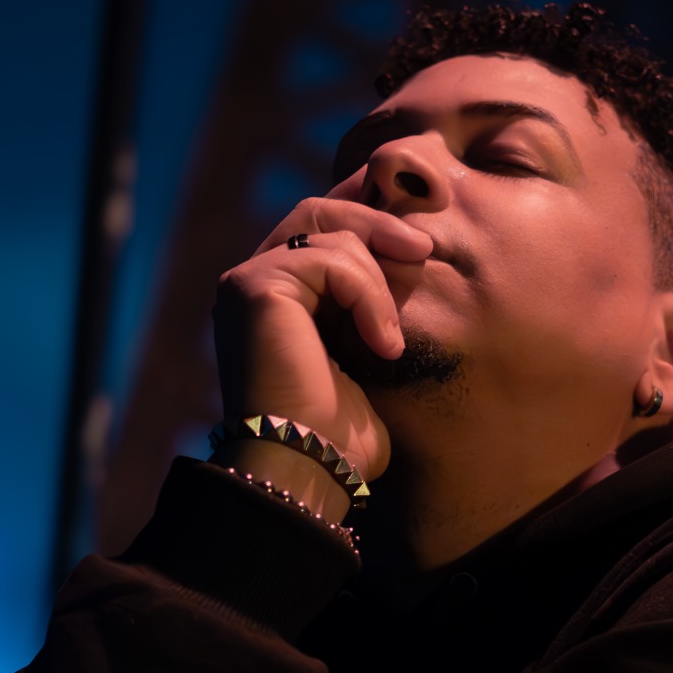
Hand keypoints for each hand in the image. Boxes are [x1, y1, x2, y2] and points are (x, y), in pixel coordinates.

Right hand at [213, 181, 433, 482]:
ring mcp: (248, 282)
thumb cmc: (341, 432)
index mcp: (277, 295)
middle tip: (424, 249)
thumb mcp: (368, 350)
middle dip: (378, 221)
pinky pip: (329, 259)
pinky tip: (383, 345)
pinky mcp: (254, 288)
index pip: (319, 223)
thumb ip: (371, 300)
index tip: (418, 220)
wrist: (312, 467)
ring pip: (330, 233)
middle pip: (319, 211)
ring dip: (379, 280)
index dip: (366, 205)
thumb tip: (414, 249)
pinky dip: (369, 297)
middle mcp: (254, 283)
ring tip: (392, 340)